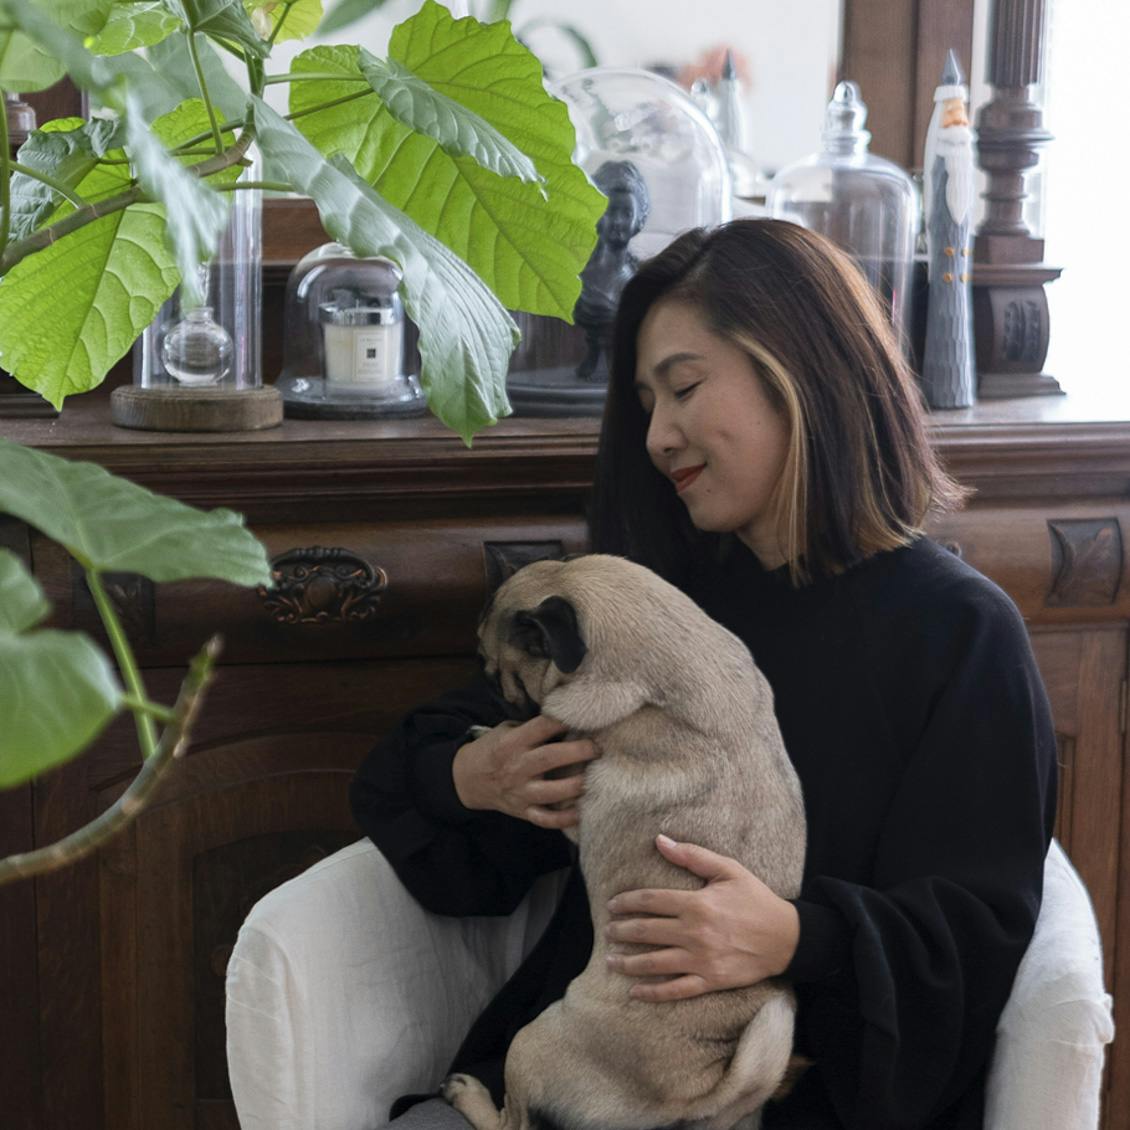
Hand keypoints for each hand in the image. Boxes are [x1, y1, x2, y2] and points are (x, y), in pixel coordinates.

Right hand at [452, 714, 598, 829]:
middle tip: (597, 748)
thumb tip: (566, 721)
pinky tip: (582, 811)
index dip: (564, 721)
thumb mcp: (505, 731)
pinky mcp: (523, 811)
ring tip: (596, 778)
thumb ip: (531, 728)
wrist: (467, 780)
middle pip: (551, 758)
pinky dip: (565, 819)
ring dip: (577, 785)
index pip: (542, 727)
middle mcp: (517, 767)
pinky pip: (546, 819)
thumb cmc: (493, 749)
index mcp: (512, 743)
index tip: (584, 718)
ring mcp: (520, 792)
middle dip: (578, 752)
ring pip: (553, 792)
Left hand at [604, 834, 799, 1001]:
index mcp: (696, 903)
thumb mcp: (727, 869)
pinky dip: (653, 992)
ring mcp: (700, 960)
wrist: (785, 937)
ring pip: (654, 962)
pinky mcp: (710, 981)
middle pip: (646, 931)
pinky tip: (635, 992)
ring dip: (628, 962)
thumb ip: (692, 855)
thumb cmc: (755, 899)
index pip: (650, 901)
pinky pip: (675, 989)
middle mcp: (694, 932)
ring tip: (610, 960)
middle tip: (607, 931)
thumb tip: (660, 840)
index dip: (626, 902)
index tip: (611, 905)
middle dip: (621, 931)